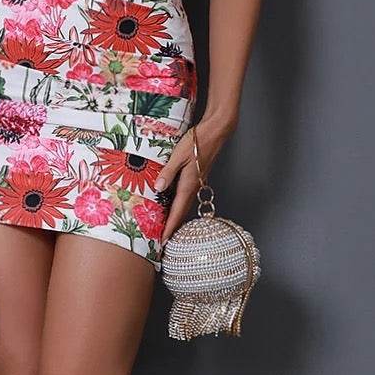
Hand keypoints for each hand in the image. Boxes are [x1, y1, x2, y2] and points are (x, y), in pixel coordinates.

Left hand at [153, 117, 233, 245]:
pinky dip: (179, 206)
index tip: (163, 241)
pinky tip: (173, 206)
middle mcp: (194, 187)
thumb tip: (158, 188)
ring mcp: (196, 183)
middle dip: (172, 228)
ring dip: (176, 218)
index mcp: (188, 184)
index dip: (169, 227)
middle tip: (163, 241)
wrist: (215, 133)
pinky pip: (186, 197)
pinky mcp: (197, 178)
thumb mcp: (177, 156)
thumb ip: (168, 172)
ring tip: (166, 229)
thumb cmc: (196, 142)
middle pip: (181, 213)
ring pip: (184, 206)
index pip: (176, 211)